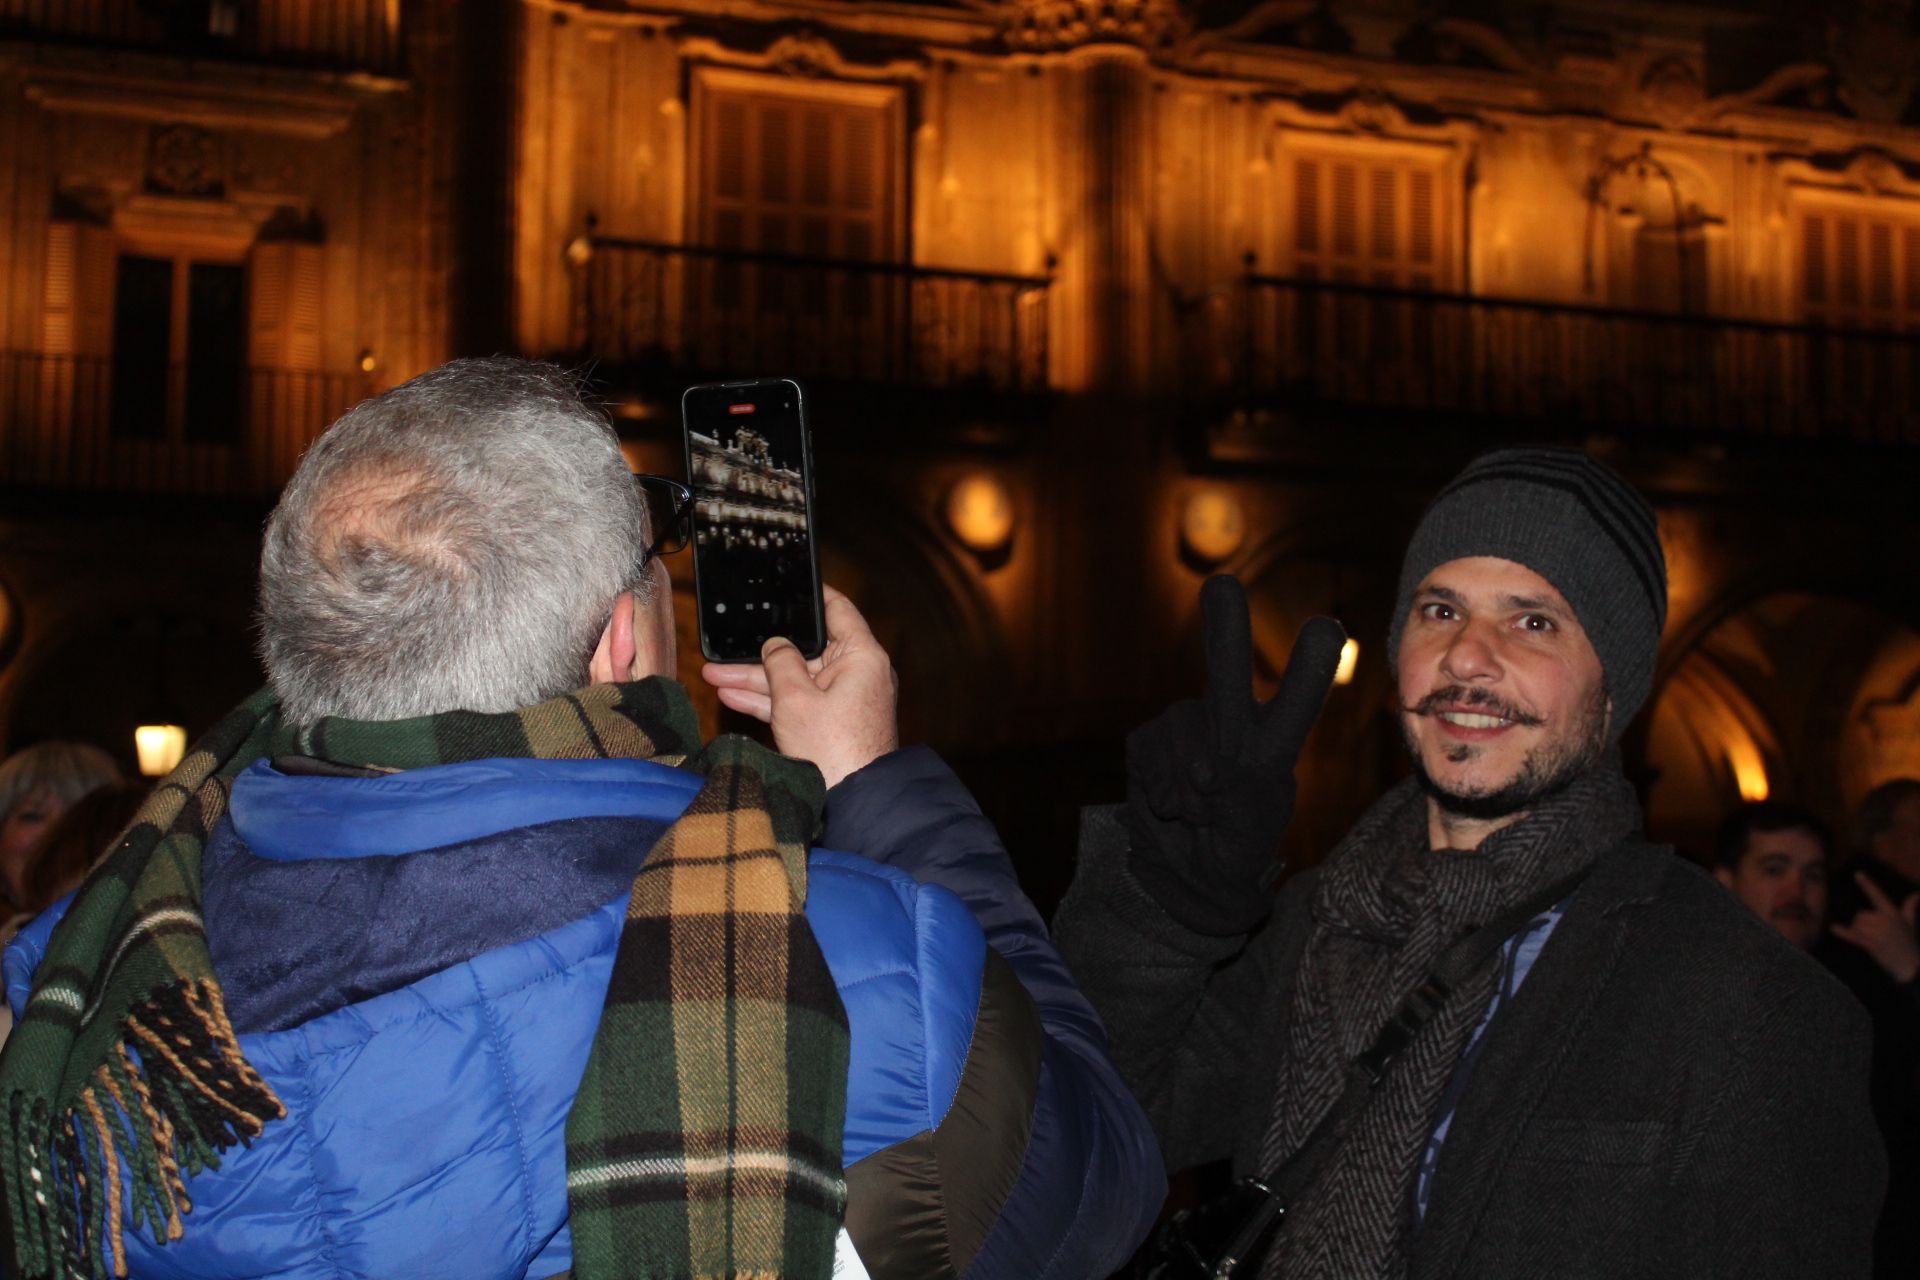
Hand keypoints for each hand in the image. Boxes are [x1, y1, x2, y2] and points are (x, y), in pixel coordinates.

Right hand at [701, 585, 898, 789]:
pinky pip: (797, 703)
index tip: (789, 582)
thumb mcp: (795, 698)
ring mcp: (844, 699)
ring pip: (795, 679)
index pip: (836, 610)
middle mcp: (856, 673)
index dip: (810, 595)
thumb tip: (774, 645)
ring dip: (755, 679)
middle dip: (762, 652)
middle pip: (805, 650)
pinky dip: (769, 701)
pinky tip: (732, 697)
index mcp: (861, 656)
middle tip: (727, 647)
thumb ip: (779, 662)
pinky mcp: (832, 723)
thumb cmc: (832, 750)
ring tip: (713, 676)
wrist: (852, 803)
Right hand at [1125, 574, 1346, 935]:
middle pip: (1225, 667)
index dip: (1308, 666)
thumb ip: (1238, 793)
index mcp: (1273, 742)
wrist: (1186, 872)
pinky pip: (1148, 748)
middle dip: (1224, 626)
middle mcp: (1232, 721)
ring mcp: (1189, 726)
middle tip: (1222, 586)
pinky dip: (1156, 784)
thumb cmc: (1235, 848)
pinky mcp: (1150, 740)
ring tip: (1195, 810)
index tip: (1327, 628)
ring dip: (1182, 781)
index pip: (1297, 701)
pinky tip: (1169, 805)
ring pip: (1179, 726)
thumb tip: (1201, 766)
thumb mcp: (1258, 830)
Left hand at [1831, 873, 1919, 984]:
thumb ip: (1910, 908)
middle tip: (1878, 937)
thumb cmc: (1910, 945)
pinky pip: (1854, 936)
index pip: (1878, 895)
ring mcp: (1880, 933)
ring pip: (1857, 926)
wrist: (1912, 967)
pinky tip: (1834, 928)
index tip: (1857, 873)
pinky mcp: (1873, 945)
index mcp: (1894, 914)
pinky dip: (1843, 933)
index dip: (1868, 884)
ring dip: (1860, 934)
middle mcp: (1886, 920)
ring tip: (1875, 943)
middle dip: (1863, 925)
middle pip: (1860, 915)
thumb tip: (1917, 894)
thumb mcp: (1911, 924)